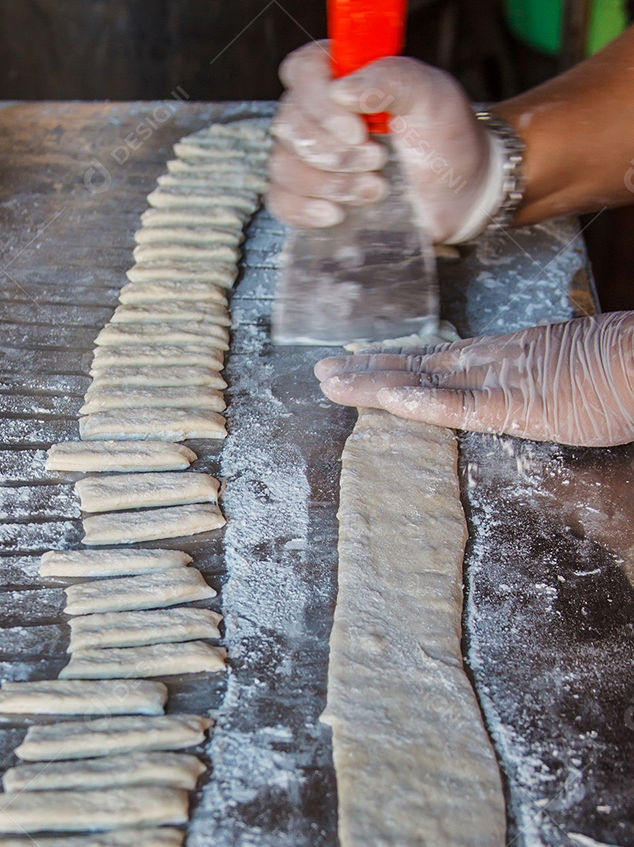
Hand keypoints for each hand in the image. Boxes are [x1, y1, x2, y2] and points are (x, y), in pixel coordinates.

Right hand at [267, 41, 499, 243]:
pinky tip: (337, 214)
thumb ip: (392, 79)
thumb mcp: (432, 97)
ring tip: (374, 190)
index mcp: (342, 75)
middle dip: (334, 153)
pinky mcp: (309, 196)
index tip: (359, 130)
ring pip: (284, 165)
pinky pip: (280, 200)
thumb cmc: (446, 139)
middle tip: (379, 162)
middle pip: (290, 124)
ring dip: (329, 183)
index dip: (320, 103)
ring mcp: (310, 157)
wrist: (459, 194)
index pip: (301, 72)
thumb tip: (344, 90)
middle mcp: (317, 113)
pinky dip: (304, 209)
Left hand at [314, 312, 633, 446]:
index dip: (396, 363)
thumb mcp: (568, 378)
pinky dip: (423, 403)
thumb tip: (519, 398)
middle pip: (420, 366)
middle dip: (370, 370)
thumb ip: (533, 386)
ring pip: (426, 381)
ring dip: (375, 384)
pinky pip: (462, 406)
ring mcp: (503, 381)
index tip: (361, 365)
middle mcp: (494, 362)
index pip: (438, 361)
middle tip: (326, 371)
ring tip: (333, 382)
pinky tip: (387, 400)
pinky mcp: (519, 405)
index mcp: (507, 356)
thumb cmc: (622, 372)